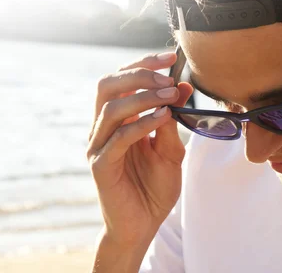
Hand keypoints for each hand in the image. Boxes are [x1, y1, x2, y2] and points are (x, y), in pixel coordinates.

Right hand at [87, 52, 192, 247]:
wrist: (143, 225)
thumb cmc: (154, 186)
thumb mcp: (170, 148)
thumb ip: (172, 119)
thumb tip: (183, 86)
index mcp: (117, 119)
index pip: (121, 79)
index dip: (143, 63)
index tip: (171, 57)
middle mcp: (102, 128)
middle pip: (107, 85)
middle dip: (138, 75)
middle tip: (167, 79)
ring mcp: (98, 146)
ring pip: (110, 107)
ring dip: (143, 97)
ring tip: (170, 97)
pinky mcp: (101, 165)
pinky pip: (118, 137)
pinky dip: (142, 123)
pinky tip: (162, 118)